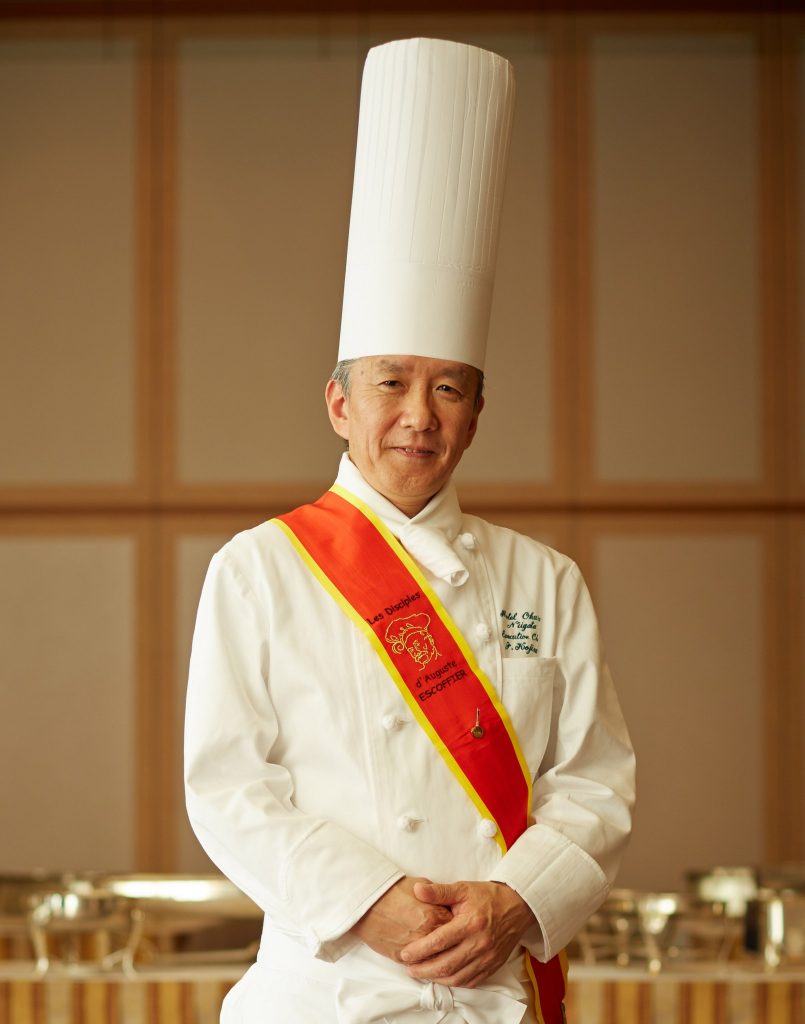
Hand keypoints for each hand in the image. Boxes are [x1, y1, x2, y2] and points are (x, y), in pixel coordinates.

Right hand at [350, 876, 452, 962]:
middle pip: (449, 947)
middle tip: (453, 943)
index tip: (458, 926)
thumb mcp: (420, 885)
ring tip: (442, 955)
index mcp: (435, 915)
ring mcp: (415, 949)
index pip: (457, 927)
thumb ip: (437, 896)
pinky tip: (427, 961)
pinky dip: (425, 965)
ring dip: (440, 960)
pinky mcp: (401, 957)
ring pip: (436, 961)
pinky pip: (419, 966)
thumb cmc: (393, 890)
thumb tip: (447, 902)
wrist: (368, 902)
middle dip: (452, 945)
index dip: (458, 927)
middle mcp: (427, 935)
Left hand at [400, 880, 535, 988]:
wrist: (518, 906)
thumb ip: (439, 892)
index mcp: (470, 923)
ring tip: (422, 973)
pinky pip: (470, 981)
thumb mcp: (464, 888)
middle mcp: (479, 944)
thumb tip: (417, 890)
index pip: (439, 942)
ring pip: (457, 978)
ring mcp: (487, 958)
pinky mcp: (492, 966)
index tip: (405, 953)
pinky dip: (454, 982)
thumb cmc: (489, 896)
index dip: (419, 950)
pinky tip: (443, 977)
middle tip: (409, 968)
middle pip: (446, 965)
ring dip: (437, 979)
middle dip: (423, 970)